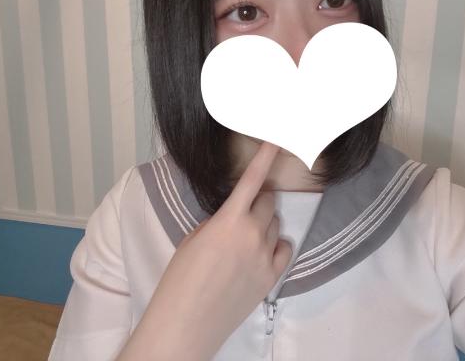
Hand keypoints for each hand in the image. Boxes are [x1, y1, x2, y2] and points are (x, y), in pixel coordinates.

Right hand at [117, 141, 292, 360]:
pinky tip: (263, 251)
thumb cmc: (180, 280)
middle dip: (258, 199)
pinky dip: (276, 245)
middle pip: (268, 202)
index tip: (279, 140)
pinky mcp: (272, 277)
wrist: (186, 323)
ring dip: (265, 223)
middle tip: (245, 210)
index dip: (266, 156)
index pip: (252, 180)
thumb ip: (219, 222)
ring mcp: (265, 256)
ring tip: (247, 238)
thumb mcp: (193, 240)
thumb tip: (234, 216)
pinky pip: (284, 249)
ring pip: (276, 225)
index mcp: (228, 220)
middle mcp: (253, 234)